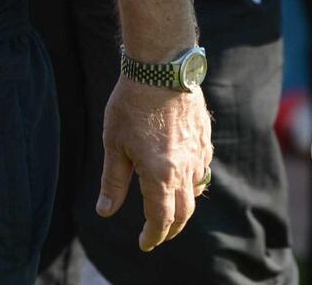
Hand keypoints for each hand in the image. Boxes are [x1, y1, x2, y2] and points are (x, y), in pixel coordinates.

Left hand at [95, 79, 212, 250]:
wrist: (162, 67)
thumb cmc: (131, 103)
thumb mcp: (114, 144)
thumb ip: (113, 181)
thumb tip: (105, 211)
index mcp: (161, 174)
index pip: (160, 218)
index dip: (153, 235)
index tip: (145, 244)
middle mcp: (185, 169)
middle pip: (183, 212)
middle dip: (170, 229)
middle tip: (157, 235)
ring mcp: (199, 153)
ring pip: (196, 192)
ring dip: (183, 207)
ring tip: (169, 211)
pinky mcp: (205, 138)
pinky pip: (203, 170)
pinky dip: (194, 183)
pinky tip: (183, 179)